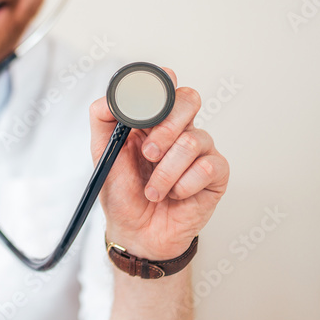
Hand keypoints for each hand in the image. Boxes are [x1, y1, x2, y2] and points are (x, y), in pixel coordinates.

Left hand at [89, 68, 228, 259]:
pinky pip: (207, 167)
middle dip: (166, 127)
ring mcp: (200, 151)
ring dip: (166, 171)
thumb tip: (110, 97)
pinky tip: (175, 196)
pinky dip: (184, 185)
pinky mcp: (216, 174)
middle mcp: (179, 130)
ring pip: (193, 140)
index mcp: (153, 120)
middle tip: (149, 152)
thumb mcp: (104, 153)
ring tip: (153, 190)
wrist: (136, 233)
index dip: (163, 86)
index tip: (153, 96)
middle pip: (189, 100)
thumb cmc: (122, 194)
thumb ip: (103, 120)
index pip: (166, 88)